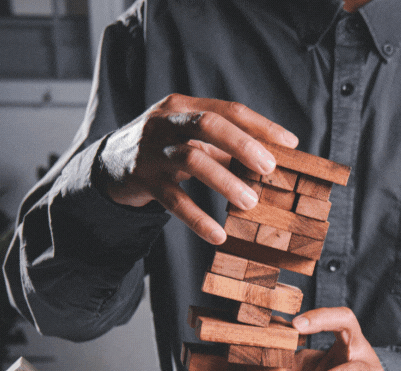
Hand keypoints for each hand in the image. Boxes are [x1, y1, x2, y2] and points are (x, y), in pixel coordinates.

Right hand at [96, 93, 297, 243]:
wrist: (110, 165)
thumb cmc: (166, 149)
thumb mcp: (191, 139)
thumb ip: (225, 145)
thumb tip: (274, 161)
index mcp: (183, 106)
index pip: (228, 110)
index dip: (261, 126)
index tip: (290, 144)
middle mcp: (165, 122)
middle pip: (208, 124)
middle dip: (242, 145)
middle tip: (269, 168)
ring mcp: (151, 149)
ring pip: (192, 160)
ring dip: (225, 182)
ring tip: (251, 203)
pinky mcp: (141, 179)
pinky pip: (173, 200)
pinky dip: (198, 218)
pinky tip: (218, 235)